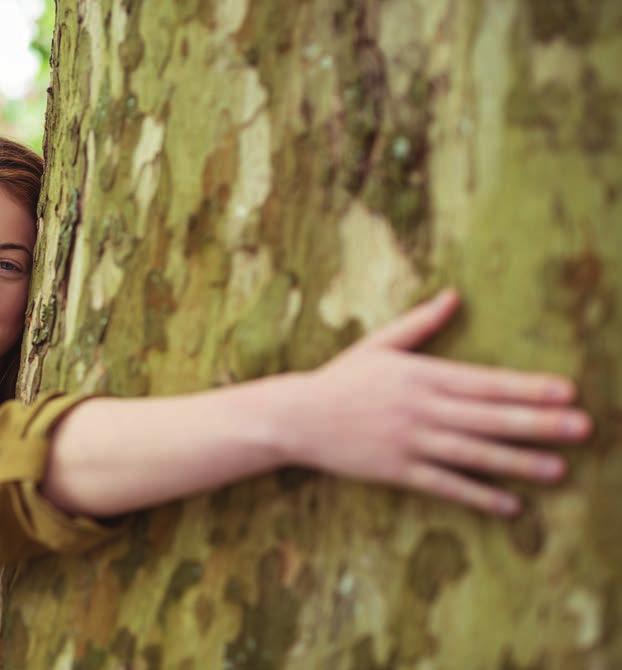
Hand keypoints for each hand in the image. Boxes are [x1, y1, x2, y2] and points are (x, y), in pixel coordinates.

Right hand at [278, 289, 591, 515]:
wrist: (299, 417)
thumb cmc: (341, 378)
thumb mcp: (379, 344)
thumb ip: (420, 323)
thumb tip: (455, 295)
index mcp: (420, 375)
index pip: (484, 381)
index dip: (526, 386)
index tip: (566, 390)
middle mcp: (421, 408)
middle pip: (488, 417)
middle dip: (538, 423)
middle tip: (583, 428)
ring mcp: (410, 442)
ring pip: (473, 453)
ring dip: (518, 462)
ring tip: (559, 469)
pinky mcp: (397, 471)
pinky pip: (445, 485)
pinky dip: (478, 496)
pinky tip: (510, 505)